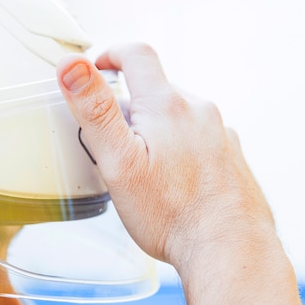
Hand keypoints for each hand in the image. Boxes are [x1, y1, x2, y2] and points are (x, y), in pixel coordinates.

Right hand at [56, 43, 273, 271]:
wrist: (229, 250)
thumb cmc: (171, 213)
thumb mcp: (119, 162)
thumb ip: (95, 111)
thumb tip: (72, 64)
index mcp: (168, 106)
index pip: (137, 55)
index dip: (111, 54)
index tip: (98, 68)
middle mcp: (200, 111)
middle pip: (158, 91)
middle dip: (132, 107)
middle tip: (114, 144)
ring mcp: (221, 134)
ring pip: (180, 117)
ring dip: (159, 130)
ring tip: (146, 169)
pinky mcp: (233, 157)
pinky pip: (201, 140)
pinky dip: (183, 149)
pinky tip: (178, 182)